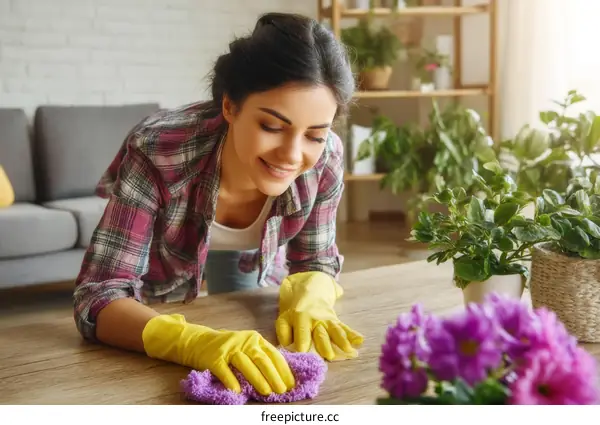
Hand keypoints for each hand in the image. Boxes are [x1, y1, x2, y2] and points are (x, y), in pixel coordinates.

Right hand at [142, 314, 294, 394]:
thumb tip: (283, 377)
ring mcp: (228, 348)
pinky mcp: (214, 357)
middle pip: (261, 359)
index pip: (273, 354)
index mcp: (256, 339)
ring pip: (245, 364)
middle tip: (282, 390)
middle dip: (274, 375)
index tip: (291, 383)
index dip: (283, 369)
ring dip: (257, 378)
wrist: (200, 341)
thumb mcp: (248, 347)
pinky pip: (224, 370)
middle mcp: (244, 341)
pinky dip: (231, 380)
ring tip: (267, 392)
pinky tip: (238, 390)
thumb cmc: (230, 349)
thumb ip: (262, 357)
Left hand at [275, 271, 363, 360]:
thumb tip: (287, 346)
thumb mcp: (284, 318)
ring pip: (335, 330)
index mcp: (301, 317)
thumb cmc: (294, 310)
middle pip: (321, 333)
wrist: (310, 288)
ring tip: (348, 350)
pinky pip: (345, 327)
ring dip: (342, 340)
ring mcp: (328, 320)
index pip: (302, 331)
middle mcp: (316, 319)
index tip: (304, 353)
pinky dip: (353, 334)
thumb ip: (284, 332)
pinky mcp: (336, 321)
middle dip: (325, 344)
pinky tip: (360, 340)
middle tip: (329, 356)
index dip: (302, 342)